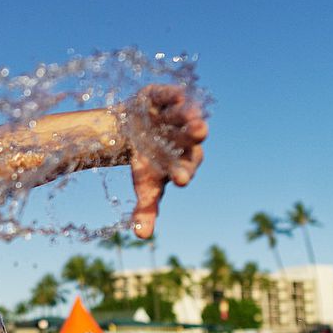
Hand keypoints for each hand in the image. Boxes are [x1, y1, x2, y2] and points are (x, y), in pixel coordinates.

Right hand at [125, 85, 206, 238]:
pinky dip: (173, 96)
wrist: (133, 132)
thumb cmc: (146, 163)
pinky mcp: (168, 98)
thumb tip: (141, 237)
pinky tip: (175, 97)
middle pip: (193, 138)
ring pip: (187, 115)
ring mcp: (178, 117)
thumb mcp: (145, 186)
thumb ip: (146, 210)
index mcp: (185, 162)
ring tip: (189, 116)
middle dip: (195, 134)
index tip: (180, 180)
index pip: (186, 168)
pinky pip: (172, 95)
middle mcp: (186, 139)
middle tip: (198, 133)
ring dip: (189, 114)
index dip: (184, 172)